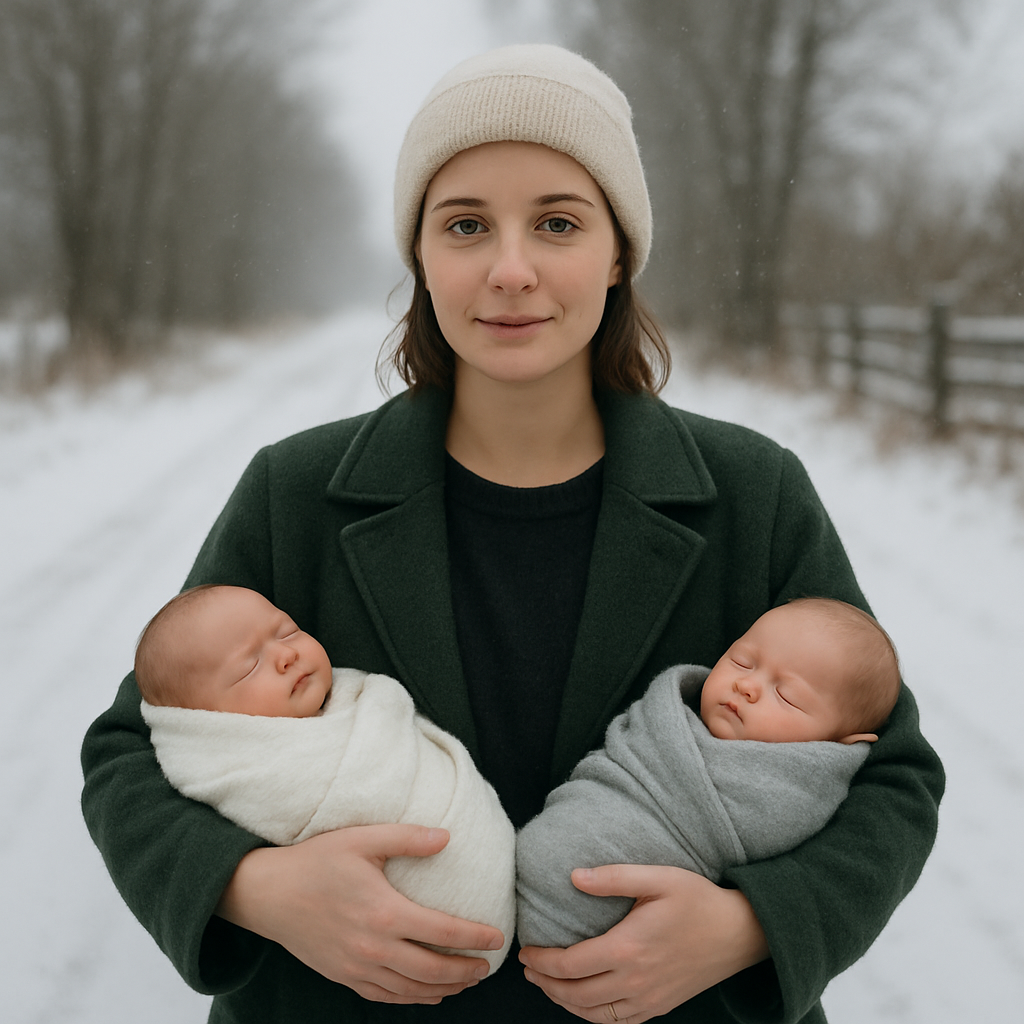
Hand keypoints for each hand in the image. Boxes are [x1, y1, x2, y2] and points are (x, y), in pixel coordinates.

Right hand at [216, 824, 504, 1003]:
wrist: (268, 893)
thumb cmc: (316, 861)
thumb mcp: (362, 839)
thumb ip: (407, 837)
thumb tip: (447, 837)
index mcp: (384, 913)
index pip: (442, 932)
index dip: (474, 937)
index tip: (497, 938)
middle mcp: (373, 948)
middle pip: (432, 970)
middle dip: (465, 971)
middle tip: (488, 967)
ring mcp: (357, 967)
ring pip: (411, 989)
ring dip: (444, 988)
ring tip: (467, 981)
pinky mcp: (343, 976)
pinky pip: (385, 997)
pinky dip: (412, 998)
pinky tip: (428, 994)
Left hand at [519, 864, 768, 1022]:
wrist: (739, 933)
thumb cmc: (698, 900)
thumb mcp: (657, 877)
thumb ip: (613, 877)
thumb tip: (573, 876)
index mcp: (628, 949)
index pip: (571, 965)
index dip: (543, 961)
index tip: (527, 951)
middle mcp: (635, 981)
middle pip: (576, 995)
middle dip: (546, 983)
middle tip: (529, 969)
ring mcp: (648, 999)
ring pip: (594, 1014)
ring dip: (564, 1002)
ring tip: (548, 984)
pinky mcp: (660, 1007)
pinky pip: (617, 1022)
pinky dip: (592, 1015)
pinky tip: (584, 1001)